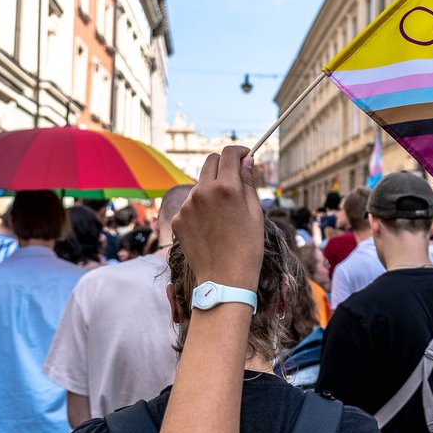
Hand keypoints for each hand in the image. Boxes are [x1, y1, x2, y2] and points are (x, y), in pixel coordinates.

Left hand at [171, 146, 264, 292]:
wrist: (224, 280)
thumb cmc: (247, 247)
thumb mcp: (255, 212)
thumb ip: (248, 182)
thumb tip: (247, 161)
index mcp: (226, 187)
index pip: (228, 154)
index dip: (239, 152)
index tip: (246, 156)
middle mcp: (202, 192)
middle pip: (210, 161)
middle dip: (223, 164)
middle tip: (235, 178)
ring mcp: (186, 206)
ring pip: (200, 184)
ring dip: (211, 188)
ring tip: (223, 214)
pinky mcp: (177, 219)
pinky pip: (190, 204)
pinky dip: (200, 208)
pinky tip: (210, 227)